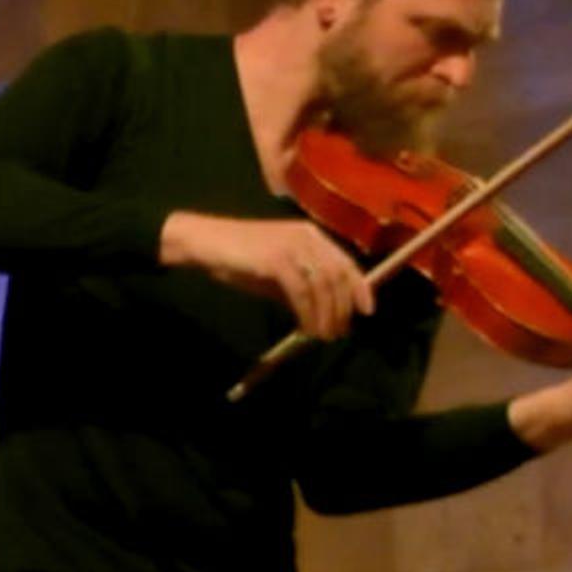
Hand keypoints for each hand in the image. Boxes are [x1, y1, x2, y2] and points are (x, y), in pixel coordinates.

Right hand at [161, 212, 373, 341]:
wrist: (205, 243)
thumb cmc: (238, 258)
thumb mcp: (276, 273)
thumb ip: (301, 286)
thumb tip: (324, 313)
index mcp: (310, 235)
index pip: (345, 262)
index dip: (360, 288)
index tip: (366, 312)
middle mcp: (306, 237)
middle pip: (338, 275)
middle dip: (342, 308)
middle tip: (338, 332)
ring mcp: (291, 246)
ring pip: (323, 285)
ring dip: (326, 315)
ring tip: (322, 335)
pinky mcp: (276, 259)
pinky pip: (302, 291)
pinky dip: (307, 313)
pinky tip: (305, 328)